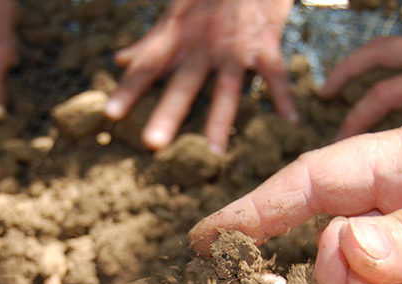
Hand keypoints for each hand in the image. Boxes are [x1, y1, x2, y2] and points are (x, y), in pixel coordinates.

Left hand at [105, 0, 296, 153]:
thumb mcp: (176, 11)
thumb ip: (150, 40)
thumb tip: (119, 60)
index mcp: (178, 36)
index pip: (148, 65)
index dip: (129, 89)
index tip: (110, 115)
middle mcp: (203, 44)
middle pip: (183, 84)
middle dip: (168, 114)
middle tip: (152, 144)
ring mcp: (235, 48)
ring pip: (226, 88)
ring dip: (220, 120)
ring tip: (213, 152)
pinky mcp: (265, 45)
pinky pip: (275, 75)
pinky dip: (284, 98)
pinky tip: (290, 121)